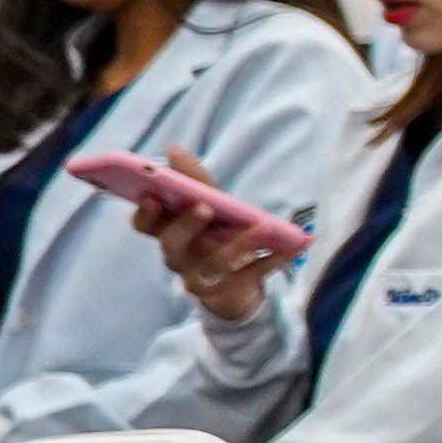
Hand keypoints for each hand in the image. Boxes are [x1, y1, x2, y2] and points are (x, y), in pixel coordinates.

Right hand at [124, 144, 287, 321]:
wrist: (238, 284)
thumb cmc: (216, 235)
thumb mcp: (209, 204)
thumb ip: (193, 180)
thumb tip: (173, 150)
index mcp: (168, 232)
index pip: (144, 225)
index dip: (144, 213)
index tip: (151, 196)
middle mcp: (178, 257)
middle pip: (172, 244)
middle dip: (186, 224)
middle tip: (204, 207)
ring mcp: (200, 278)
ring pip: (213, 263)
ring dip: (238, 243)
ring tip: (260, 225)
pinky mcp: (227, 293)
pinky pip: (251, 276)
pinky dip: (274, 259)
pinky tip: (297, 244)